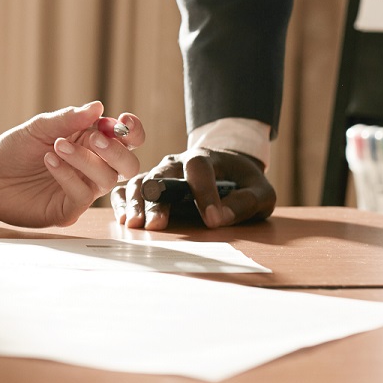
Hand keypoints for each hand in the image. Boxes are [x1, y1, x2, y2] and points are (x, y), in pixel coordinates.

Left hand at [0, 103, 142, 227]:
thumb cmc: (15, 150)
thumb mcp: (39, 127)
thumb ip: (68, 118)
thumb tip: (97, 107)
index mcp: (92, 143)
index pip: (127, 139)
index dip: (133, 131)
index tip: (124, 121)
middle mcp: (93, 168)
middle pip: (128, 164)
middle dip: (116, 150)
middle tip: (94, 136)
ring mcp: (82, 190)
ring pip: (107, 179)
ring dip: (85, 159)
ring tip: (57, 145)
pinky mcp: (68, 209)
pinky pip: (82, 196)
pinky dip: (68, 175)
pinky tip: (49, 161)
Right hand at [111, 147, 275, 229]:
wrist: (227, 169)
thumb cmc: (243, 182)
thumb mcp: (260, 191)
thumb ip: (246, 202)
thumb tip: (220, 219)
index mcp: (205, 157)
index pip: (199, 168)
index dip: (204, 193)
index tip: (212, 220)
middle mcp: (177, 162)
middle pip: (162, 175)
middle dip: (158, 201)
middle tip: (155, 225)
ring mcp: (160, 173)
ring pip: (142, 181)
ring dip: (136, 203)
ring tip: (134, 225)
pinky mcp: (149, 184)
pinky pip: (129, 188)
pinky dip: (123, 201)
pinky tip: (122, 218)